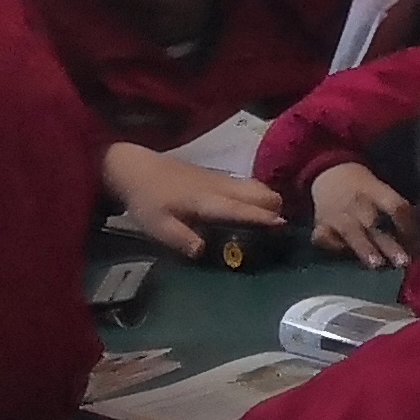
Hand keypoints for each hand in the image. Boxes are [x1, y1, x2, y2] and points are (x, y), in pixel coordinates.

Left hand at [104, 145, 286, 259]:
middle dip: (275, 208)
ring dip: (270, 200)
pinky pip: (249, 183)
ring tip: (273, 218)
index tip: (282, 224)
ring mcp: (221, 179)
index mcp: (206, 200)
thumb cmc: (148, 199)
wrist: (136, 168)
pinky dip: (260, 194)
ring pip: (257, 186)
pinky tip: (257, 206)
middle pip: (260, 193)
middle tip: (280, 228)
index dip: (261, 216)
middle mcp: (220, 187)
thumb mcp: (157, 225)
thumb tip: (203, 251)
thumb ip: (181, 238)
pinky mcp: (218, 176)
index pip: (240, 208)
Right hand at [308, 162, 419, 266]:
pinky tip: (346, 255)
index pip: (395, 206)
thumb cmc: (364, 186)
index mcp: (375, 191)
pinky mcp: (320, 225)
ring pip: (352, 233)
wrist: (329, 174)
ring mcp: (336, 215)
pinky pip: (327, 239)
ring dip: (365, 249)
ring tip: (377, 265)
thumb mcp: (382, 189)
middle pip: (375, 224)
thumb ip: (398, 211)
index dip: (408, 224)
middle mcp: (356, 203)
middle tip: (404, 262)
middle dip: (389, 244)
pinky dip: (336, 247)